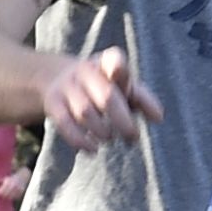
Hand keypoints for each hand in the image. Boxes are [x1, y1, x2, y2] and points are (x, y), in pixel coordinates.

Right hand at [39, 44, 161, 153]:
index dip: (118, 68)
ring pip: (86, 112)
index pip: (114, 61)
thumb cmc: (103, 86)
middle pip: (106, 96)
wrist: (59, 78)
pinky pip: (65, 124)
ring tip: (110, 138)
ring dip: (102, 131)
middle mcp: (86, 71)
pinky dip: (81, 140)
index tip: (119, 75)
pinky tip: (93, 149)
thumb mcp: (123, 86)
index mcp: (108, 63)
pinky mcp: (53, 102)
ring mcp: (67, 86)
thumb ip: (143, 99)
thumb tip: (158, 118)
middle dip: (122, 121)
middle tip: (132, 136)